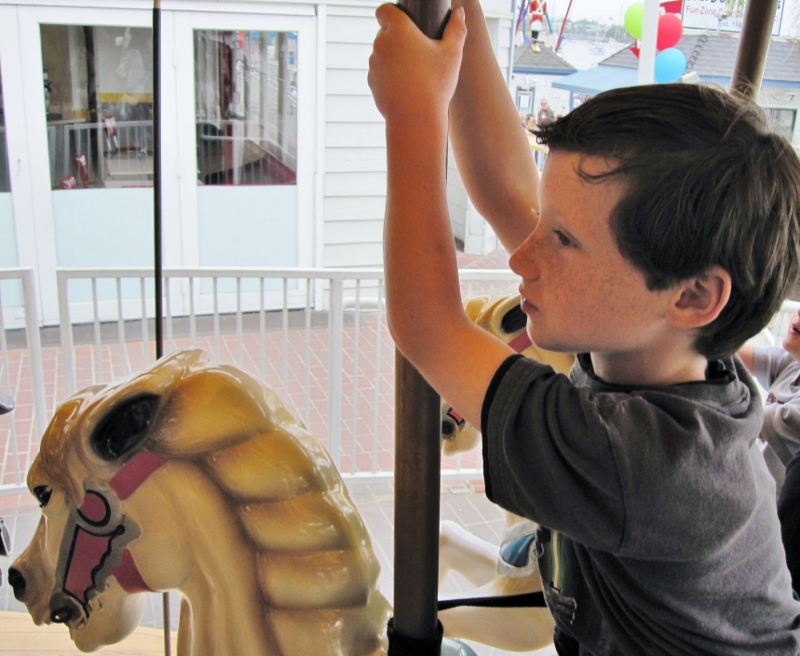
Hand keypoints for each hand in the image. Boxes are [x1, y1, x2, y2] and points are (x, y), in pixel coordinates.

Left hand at [368, 4, 466, 123]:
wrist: (415, 118)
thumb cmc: (435, 85)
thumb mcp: (452, 54)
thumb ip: (456, 28)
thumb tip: (459, 11)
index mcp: (399, 30)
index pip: (384, 9)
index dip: (392, 13)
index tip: (405, 22)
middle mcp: (381, 44)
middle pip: (384, 32)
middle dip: (398, 38)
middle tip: (418, 51)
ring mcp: (374, 64)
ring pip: (382, 53)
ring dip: (393, 57)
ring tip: (413, 72)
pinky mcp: (371, 83)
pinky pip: (379, 72)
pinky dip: (389, 76)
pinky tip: (406, 86)